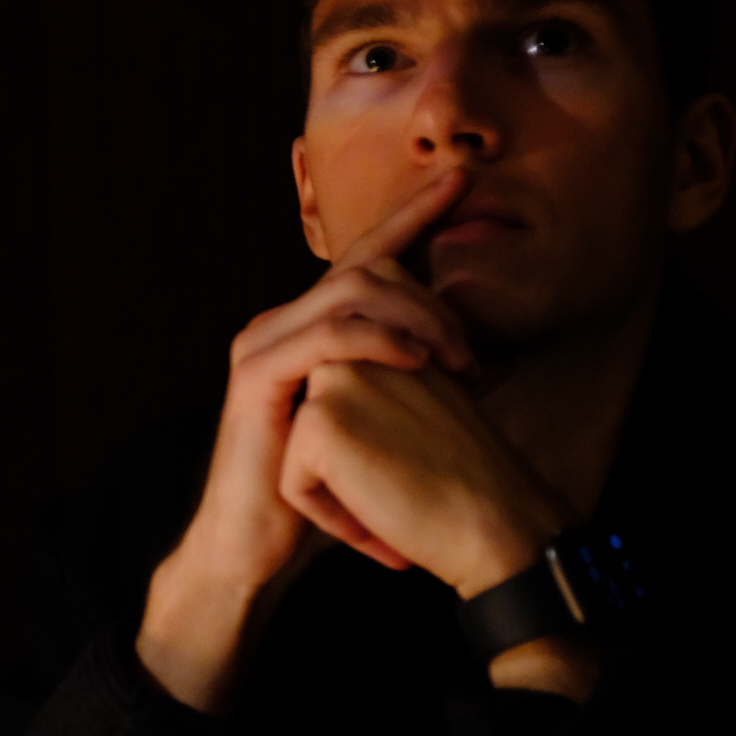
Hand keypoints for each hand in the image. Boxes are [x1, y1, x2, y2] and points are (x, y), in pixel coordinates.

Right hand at [139, 171, 476, 710]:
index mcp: (306, 329)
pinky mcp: (256, 377)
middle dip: (431, 293)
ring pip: (348, 290)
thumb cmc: (318, 496)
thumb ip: (410, 386)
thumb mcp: (376, 426)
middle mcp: (278, 324)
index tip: (460, 185)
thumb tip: (481, 362)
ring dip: (416, 315)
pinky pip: (325, 334)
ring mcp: (262, 346)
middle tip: (474, 347)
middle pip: (364, 267)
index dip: (412, 217)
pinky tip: (416, 361)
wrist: (254, 550)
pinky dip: (378, 339)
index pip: (364, 258)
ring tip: (456, 358)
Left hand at [279, 357, 567, 593]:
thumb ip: (384, 397)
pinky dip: (331, 517)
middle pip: (310, 434)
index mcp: (386, 345)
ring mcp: (335, 381)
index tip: (417, 475)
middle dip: (343, 475)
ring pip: (298, 458)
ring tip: (395, 505)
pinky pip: (293, 485)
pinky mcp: (318, 421)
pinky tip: (380, 521)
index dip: (366, 462)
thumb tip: (339, 418)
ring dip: (338, 496)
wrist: (501, 525)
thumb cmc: (469, 484)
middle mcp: (358, 350)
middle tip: (407, 493)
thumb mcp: (426, 415)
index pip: (335, 415)